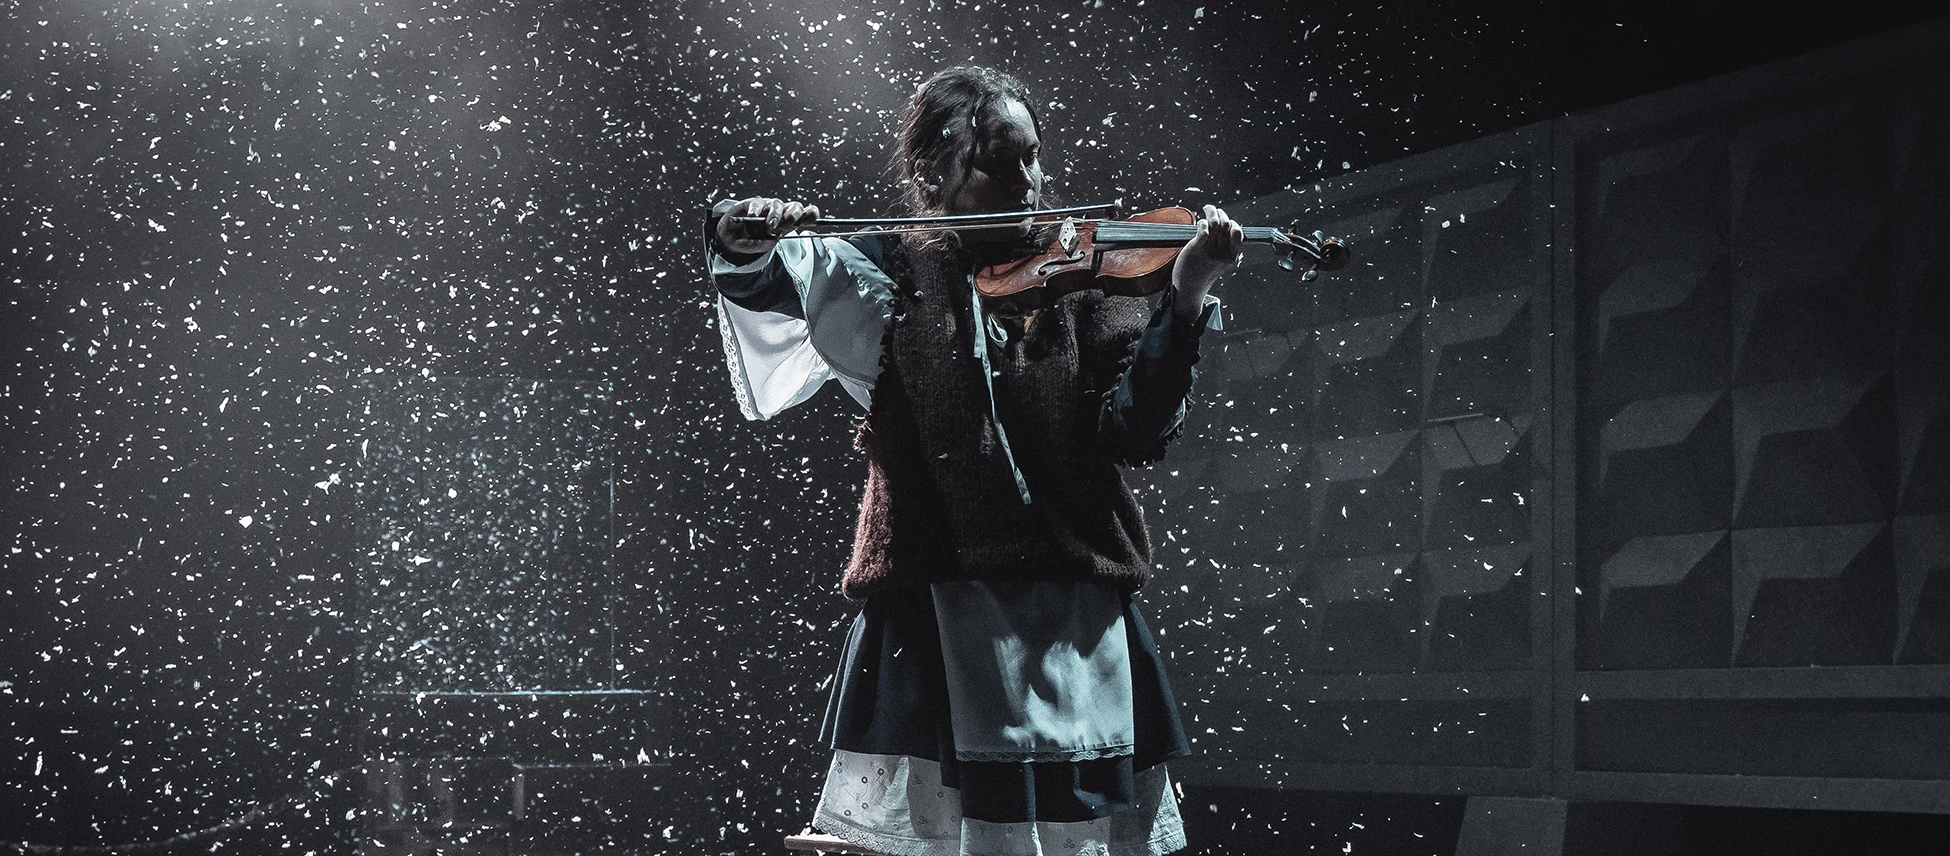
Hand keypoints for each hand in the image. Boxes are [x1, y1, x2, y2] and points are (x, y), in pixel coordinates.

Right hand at [716, 197, 820, 255]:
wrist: (733, 238)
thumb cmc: (752, 240)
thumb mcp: (762, 245)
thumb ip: (769, 241)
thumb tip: (775, 236)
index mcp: (788, 223)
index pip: (805, 216)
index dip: (810, 214)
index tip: (813, 215)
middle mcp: (781, 213)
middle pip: (794, 207)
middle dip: (793, 214)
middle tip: (787, 224)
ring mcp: (767, 207)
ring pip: (777, 204)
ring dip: (775, 214)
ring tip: (770, 225)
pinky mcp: (753, 203)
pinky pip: (757, 203)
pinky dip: (756, 209)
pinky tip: (753, 215)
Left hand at [1171, 204, 1243, 320]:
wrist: (1189, 289)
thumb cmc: (1203, 272)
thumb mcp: (1220, 262)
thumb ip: (1225, 247)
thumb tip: (1226, 225)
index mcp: (1230, 256)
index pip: (1238, 233)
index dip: (1232, 222)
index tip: (1225, 219)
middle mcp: (1222, 253)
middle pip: (1226, 224)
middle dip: (1220, 213)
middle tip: (1212, 210)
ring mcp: (1209, 252)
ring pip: (1215, 223)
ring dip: (1211, 212)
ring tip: (1207, 209)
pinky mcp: (1196, 250)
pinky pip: (1204, 230)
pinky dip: (1202, 222)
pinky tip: (1199, 223)